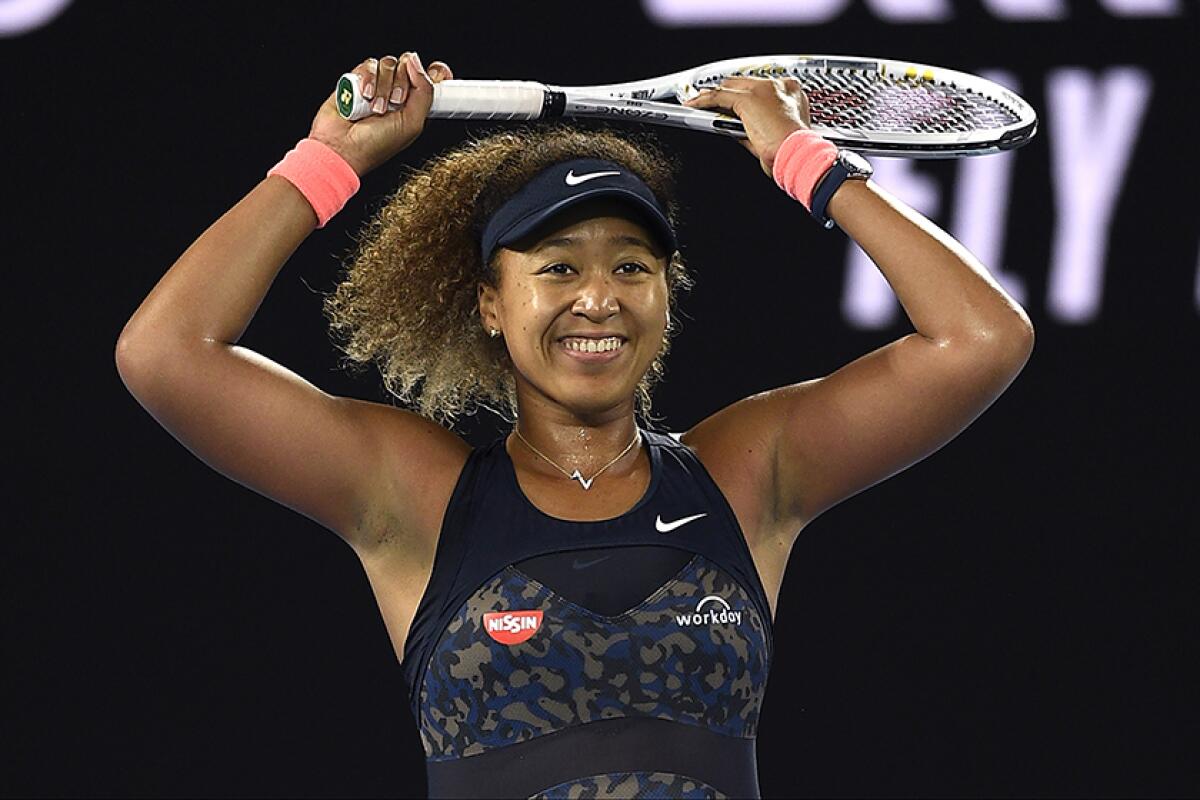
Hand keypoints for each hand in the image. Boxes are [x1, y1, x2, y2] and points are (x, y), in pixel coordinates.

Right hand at [307, 52, 453, 176]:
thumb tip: (417, 63)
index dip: (435, 72)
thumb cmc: (375, 145)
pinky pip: (369, 64)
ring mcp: (378, 84)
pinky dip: (368, 79)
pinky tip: (364, 96)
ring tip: (376, 107)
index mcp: (415, 105)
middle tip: (396, 103)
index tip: (436, 73)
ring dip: (384, 86)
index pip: (432, 77)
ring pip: (389, 63)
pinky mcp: (358, 79)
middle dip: (403, 83)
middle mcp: (397, 92)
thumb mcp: (413, 123)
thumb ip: (424, 92)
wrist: (342, 147)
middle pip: (409, 65)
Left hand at [682, 77, 810, 175]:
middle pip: (743, 83)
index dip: (746, 95)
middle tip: (711, 102)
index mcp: (792, 93)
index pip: (761, 88)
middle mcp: (779, 86)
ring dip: (712, 95)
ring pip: (730, 87)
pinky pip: (718, 96)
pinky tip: (693, 105)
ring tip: (697, 102)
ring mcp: (763, 90)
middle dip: (727, 92)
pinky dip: (704, 100)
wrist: (799, 154)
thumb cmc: (794, 151)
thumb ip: (756, 128)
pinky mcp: (748, 99)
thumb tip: (736, 129)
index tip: (736, 103)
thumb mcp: (776, 136)